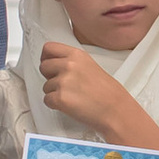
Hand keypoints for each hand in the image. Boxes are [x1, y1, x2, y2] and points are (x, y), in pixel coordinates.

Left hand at [38, 42, 158, 150]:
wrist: (115, 110)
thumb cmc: (107, 92)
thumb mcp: (91, 66)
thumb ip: (72, 62)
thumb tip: (56, 64)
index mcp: (77, 55)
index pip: (48, 48)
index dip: (46, 58)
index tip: (49, 63)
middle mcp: (69, 65)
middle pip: (43, 66)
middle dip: (49, 76)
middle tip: (62, 84)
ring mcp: (63, 81)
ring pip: (45, 86)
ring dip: (54, 92)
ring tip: (72, 96)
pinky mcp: (60, 98)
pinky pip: (46, 100)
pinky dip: (55, 104)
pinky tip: (69, 104)